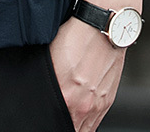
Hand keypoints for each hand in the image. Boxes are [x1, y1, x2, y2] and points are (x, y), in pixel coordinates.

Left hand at [48, 16, 125, 131]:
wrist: (103, 28)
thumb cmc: (76, 37)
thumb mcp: (52, 59)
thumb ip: (49, 81)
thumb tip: (40, 91)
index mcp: (65, 96)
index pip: (56, 122)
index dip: (51, 121)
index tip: (47, 119)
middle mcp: (83, 105)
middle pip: (72, 128)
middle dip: (63, 123)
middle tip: (57, 116)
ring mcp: (98, 104)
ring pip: (86, 129)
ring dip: (77, 124)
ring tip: (69, 116)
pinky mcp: (108, 99)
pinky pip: (97, 121)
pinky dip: (89, 120)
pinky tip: (82, 112)